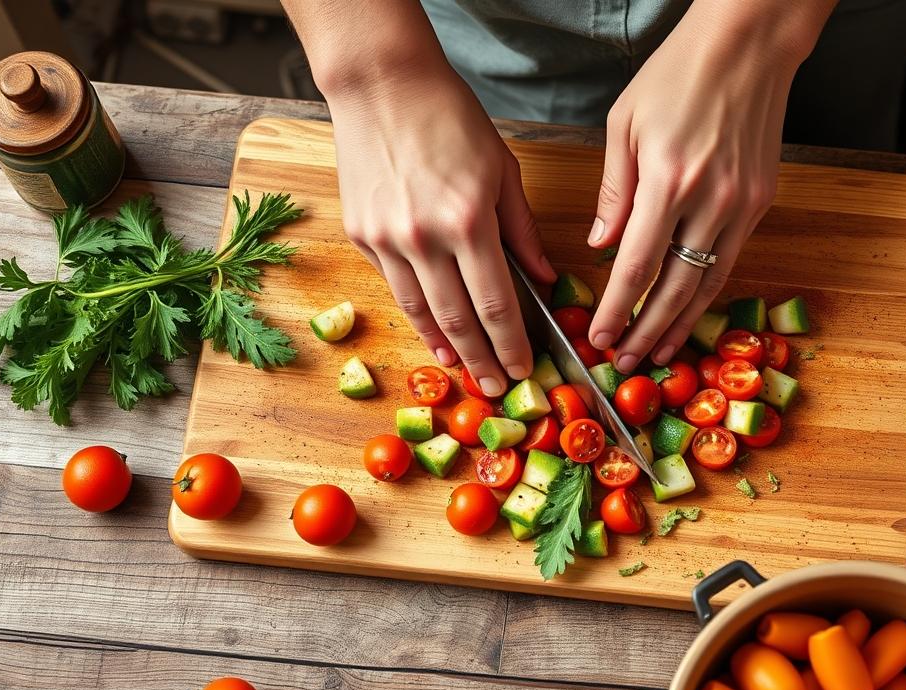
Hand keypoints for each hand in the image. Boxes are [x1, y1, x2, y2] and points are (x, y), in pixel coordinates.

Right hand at [326, 63, 554, 396]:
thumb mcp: (502, 169)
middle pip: (459, 319)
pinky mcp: (362, 234)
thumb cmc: (450, 117)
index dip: (512, 345)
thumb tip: (544, 280)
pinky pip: (395, 288)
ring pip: (422, 312)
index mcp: (470, 220)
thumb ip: (522, 230)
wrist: (382, 84)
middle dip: (482, 361)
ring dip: (446, 350)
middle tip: (498, 390)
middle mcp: (426, 237)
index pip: (497, 303)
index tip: (524, 369)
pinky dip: (417, 318)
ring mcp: (388, 239)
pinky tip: (432, 337)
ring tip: (465, 374)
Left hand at [586, 1, 830, 372]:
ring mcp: (740, 204)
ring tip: (658, 352)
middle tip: (625, 363)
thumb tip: (602, 246)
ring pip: (708, 282)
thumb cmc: (678, 73)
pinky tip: (688, 310)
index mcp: (667, 179)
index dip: (617, 310)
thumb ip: (614, 192)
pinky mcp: (760, 201)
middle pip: (675, 287)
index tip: (600, 337)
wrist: (748, 45)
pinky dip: (707, 291)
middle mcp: (709, 199)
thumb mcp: (623, 124)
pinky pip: (730, 258)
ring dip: (680, 323)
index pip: (636, 266)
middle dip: (646, 331)